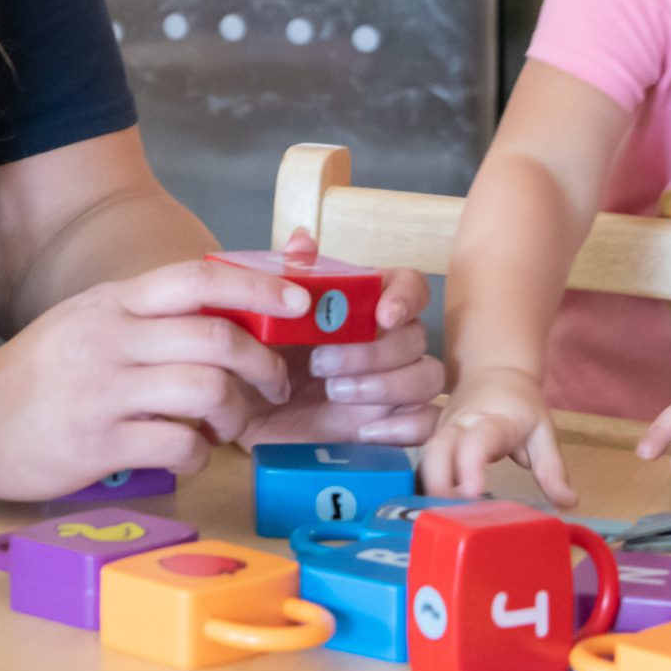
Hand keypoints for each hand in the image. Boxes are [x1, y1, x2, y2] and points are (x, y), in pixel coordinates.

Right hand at [0, 256, 303, 500]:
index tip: (297, 301)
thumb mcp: (86, 322)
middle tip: (273, 385)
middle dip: (262, 363)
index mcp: (111, 303)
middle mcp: (110, 339)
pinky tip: (189, 458)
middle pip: (215, 337)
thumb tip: (225, 319)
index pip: (196, 278)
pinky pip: (179, 446)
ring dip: (234, 415)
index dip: (256, 287)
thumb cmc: (38, 373)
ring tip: (227, 428)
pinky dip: (200, 457)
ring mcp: (104, 392)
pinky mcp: (98, 445)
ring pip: (206, 391)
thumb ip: (145, 317)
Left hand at [236, 227, 441, 451]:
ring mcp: (395, 384)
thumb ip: (286, 277)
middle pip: (417, 336)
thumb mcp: (262, 316)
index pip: (409, 286)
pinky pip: (427, 423)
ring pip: (428, 377)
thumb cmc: (258, 354)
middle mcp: (388, 341)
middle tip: (321, 363)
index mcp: (365, 305)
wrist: (242, 410)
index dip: (406, 296)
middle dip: (373, 352)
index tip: (384, 315)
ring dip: (386, 385)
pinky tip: (367, 429)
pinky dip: (405, 427)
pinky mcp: (392, 424)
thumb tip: (302, 241)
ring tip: (334, 392)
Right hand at [420, 367, 572, 507]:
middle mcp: (459, 425)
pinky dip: (425, 489)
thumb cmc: (521, 406)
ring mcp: (441, 433)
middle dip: (438, 484)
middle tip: (452, 518)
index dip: (471, 465)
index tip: (473, 492)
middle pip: (437, 450)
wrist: (494, 371)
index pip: (477, 440)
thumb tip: (567, 503)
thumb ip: (552, 469)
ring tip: (444, 523)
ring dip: (430, 491)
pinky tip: (434, 514)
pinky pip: (423, 466)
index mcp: (490, 421)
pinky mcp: (433, 442)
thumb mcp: (543, 432)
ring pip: (425, 459)